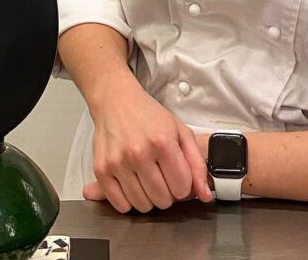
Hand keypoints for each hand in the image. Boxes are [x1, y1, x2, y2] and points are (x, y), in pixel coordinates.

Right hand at [82, 80, 212, 211]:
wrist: (115, 100)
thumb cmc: (148, 115)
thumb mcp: (180, 131)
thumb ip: (197, 164)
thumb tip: (206, 195)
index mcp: (162, 142)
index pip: (182, 188)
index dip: (182, 184)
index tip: (176, 174)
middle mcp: (139, 153)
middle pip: (163, 200)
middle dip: (166, 192)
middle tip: (161, 176)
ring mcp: (118, 163)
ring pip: (142, 206)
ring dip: (148, 198)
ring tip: (146, 178)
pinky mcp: (101, 170)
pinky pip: (120, 205)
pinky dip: (128, 201)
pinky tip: (131, 184)